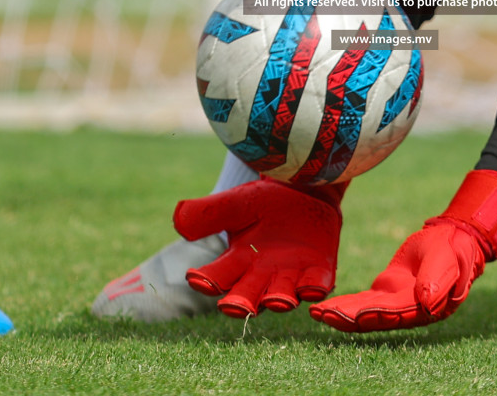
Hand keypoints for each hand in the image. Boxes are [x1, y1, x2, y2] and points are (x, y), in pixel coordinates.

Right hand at [172, 177, 345, 317]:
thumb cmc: (264, 201)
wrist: (302, 188)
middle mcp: (261, 276)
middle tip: (233, 308)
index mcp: (237, 262)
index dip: (206, 280)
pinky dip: (315, 287)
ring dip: (278, 301)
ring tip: (275, 302)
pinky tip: (314, 289)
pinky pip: (317, 283)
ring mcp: (290, 275)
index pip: (217, 276)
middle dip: (240, 304)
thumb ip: (207, 213)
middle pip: (247, 296)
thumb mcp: (235, 203)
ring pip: (282, 296)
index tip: (195, 279)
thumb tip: (178, 220)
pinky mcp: (318, 269)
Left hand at [311, 169, 496, 332]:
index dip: (374, 315)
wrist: (453, 241)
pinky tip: (325, 307)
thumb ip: (438, 280)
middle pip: (375, 317)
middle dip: (348, 317)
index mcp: (426, 307)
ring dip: (341, 313)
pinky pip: (363, 301)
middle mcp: (409, 311)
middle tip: (322, 315)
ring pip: (365, 312)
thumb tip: (428, 304)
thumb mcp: (448, 260)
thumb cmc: (454, 250)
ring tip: (316, 313)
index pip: (396, 313)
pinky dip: (345, 304)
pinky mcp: (387, 292)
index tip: (351, 314)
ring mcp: (396, 303)